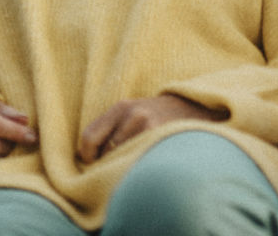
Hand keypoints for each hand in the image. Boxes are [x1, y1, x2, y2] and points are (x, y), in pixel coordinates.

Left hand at [77, 95, 226, 162]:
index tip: (94, 164)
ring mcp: (149, 127)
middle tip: (117, 168)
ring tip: (134, 165)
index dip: (87, 156)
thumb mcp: (132, 113)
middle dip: (108, 164)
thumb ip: (111, 129)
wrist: (193, 108)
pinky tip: (145, 167)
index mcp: (121, 107)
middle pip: (105, 152)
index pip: (89, 137)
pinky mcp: (161, 138)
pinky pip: (138, 163)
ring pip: (122, 160)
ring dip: (124, 167)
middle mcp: (133, 114)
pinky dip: (137, 169)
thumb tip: (84, 158)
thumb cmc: (156, 116)